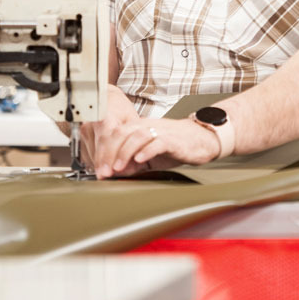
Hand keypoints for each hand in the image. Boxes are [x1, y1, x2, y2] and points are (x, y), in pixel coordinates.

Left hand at [81, 85, 221, 178]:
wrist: (200, 139)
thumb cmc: (175, 145)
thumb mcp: (149, 155)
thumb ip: (133, 162)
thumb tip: (115, 173)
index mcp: (139, 128)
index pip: (115, 134)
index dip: (104, 151)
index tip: (98, 170)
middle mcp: (147, 126)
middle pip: (122, 133)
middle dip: (109, 153)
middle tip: (103, 172)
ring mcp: (160, 131)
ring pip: (137, 135)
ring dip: (125, 152)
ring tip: (117, 167)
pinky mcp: (173, 139)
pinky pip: (158, 142)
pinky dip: (147, 150)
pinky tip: (140, 160)